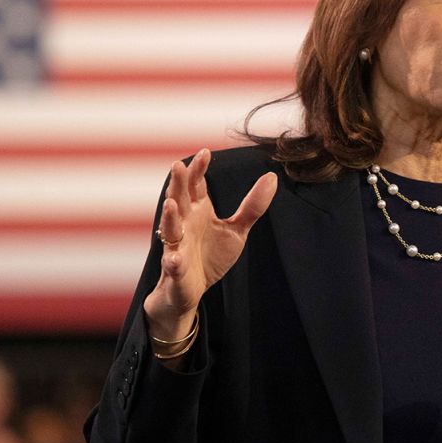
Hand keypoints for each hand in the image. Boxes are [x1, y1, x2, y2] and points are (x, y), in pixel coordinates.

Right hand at [142, 149, 276, 339]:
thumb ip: (252, 206)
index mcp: (198, 211)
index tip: (206, 152)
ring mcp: (177, 246)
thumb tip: (272, 177)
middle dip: (177, 184)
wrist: (192, 290)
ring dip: (169, 217)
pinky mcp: (175, 269)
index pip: (195, 185)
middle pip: (179, 200)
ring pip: (170, 228)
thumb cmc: (211, 256)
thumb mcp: (236, 230)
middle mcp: (184, 224)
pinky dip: (172, 262)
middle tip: (178, 165)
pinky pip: (172, 265)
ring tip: (170, 204)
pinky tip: (173, 259)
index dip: (198, 170)